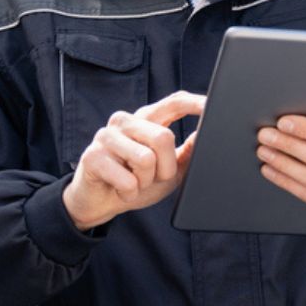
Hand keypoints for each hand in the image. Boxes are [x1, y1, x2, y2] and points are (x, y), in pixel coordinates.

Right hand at [62, 91, 204, 230]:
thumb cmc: (136, 181)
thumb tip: (203, 133)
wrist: (100, 203)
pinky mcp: (92, 156)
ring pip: (146, 159)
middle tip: (154, 178)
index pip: (174, 102)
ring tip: (135, 182)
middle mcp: (126, 121)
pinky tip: (121, 190)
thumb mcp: (169, 169)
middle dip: (166, 168)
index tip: (213, 107)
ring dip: (146, 181)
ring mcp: (106, 136)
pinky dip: (131, 192)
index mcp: (147, 119)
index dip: (195, 104)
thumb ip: (186, 151)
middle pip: (163, 137)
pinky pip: (127, 179)